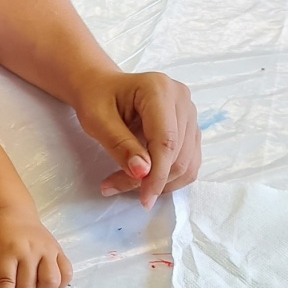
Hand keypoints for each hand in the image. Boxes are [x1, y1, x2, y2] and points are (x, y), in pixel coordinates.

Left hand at [0, 206, 73, 287]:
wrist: (14, 212)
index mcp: (7, 250)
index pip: (7, 279)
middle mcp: (30, 250)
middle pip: (29, 286)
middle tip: (16, 280)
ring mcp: (47, 250)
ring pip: (51, 282)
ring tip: (33, 281)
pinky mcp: (59, 250)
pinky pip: (67, 274)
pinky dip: (60, 283)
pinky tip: (48, 279)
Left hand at [73, 68, 200, 206]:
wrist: (102, 87)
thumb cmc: (96, 99)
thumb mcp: (97, 121)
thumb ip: (120, 145)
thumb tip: (143, 173)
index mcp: (158, 89)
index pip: (166, 140)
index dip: (157, 174)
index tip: (144, 200)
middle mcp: (181, 98)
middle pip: (178, 154)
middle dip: (151, 180)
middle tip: (113, 186)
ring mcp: (190, 113)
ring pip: (186, 162)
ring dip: (159, 182)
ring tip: (123, 182)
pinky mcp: (190, 128)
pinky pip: (189, 162)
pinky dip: (168, 177)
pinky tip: (144, 179)